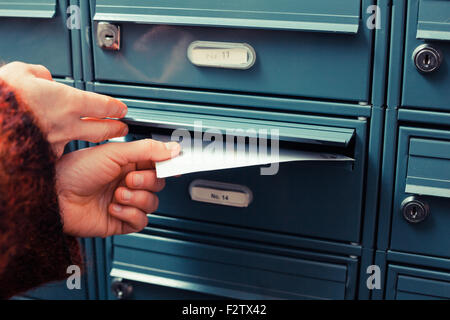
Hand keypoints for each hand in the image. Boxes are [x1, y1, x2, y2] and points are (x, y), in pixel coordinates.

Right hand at [0, 61, 127, 156]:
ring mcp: (54, 144)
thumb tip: (43, 77)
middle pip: (101, 130)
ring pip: (81, 143)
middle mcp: (65, 125)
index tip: (121, 110)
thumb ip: (37, 74)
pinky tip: (58, 147)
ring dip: (89, 141)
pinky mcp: (41, 157)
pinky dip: (59, 149)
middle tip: (122, 129)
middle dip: (115, 129)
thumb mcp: (19, 73)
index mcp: (66, 102)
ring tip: (92, 137)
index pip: (103, 107)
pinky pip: (56, 153)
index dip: (115, 108)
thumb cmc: (0, 100)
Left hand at [56, 139, 179, 236]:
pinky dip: (130, 214)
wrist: (56, 197)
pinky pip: (141, 221)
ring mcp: (125, 202)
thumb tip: (172, 148)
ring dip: (136, 198)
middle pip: (158, 184)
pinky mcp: (120, 221)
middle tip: (128, 178)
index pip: (158, 164)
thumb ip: (147, 150)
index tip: (172, 165)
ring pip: (152, 203)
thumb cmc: (75, 172)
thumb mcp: (114, 153)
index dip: (166, 165)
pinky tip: (113, 208)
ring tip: (117, 194)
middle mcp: (128, 182)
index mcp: (128, 163)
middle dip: (145, 182)